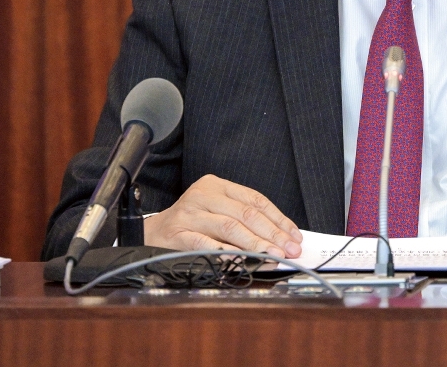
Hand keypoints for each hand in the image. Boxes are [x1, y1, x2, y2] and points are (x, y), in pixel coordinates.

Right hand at [143, 175, 302, 257]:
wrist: (152, 233)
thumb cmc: (191, 223)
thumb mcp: (217, 210)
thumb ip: (244, 219)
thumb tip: (281, 238)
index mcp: (216, 185)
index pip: (255, 200)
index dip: (278, 219)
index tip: (294, 235)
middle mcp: (203, 195)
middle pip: (246, 214)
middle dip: (272, 234)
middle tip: (290, 249)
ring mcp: (190, 214)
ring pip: (230, 228)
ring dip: (256, 245)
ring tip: (274, 255)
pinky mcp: (178, 234)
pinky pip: (207, 244)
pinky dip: (227, 253)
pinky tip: (243, 260)